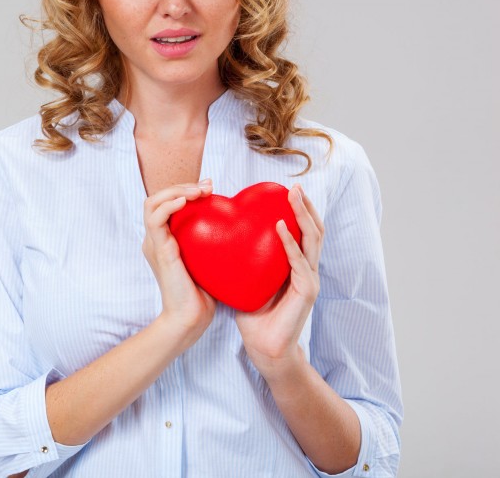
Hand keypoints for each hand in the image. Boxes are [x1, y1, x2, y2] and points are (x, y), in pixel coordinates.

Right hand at [142, 180, 216, 341]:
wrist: (190, 319)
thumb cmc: (203, 294)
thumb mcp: (208, 260)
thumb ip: (211, 242)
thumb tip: (237, 225)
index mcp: (165, 240)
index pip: (166, 204)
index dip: (185, 190)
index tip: (211, 188)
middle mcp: (155, 239)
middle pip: (157, 198)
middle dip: (182, 186)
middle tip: (208, 186)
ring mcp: (154, 244)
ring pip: (152, 203)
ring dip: (176, 191)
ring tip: (198, 191)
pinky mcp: (158, 250)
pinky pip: (156, 219)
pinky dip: (169, 205)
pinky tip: (187, 201)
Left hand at [235, 184, 323, 378]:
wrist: (264, 348)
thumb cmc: (255, 315)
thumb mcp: (248, 279)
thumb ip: (244, 259)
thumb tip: (220, 236)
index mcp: (296, 265)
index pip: (303, 231)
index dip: (298, 210)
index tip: (285, 189)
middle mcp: (307, 269)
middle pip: (314, 230)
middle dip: (305, 206)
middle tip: (294, 186)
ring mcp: (310, 280)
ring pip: (313, 240)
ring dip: (303, 216)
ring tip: (293, 197)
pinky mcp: (307, 292)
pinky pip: (299, 263)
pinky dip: (291, 243)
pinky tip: (281, 228)